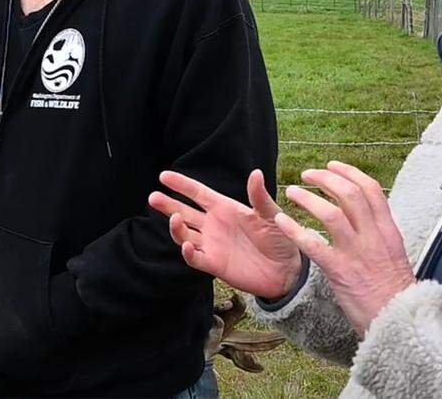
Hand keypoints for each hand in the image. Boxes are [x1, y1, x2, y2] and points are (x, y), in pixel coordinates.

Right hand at [149, 169, 302, 299]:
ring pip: (185, 234)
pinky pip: (194, 258)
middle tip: (153, 196)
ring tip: (174, 218)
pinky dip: (187, 252)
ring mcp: (212, 244)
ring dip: (176, 227)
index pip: (198, 193)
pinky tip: (187, 244)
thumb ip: (259, 196)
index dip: (181, 184)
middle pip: (184, 212)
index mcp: (226, 208)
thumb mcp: (271, 214)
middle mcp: (214, 225)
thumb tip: (255, 172)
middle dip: (168, 204)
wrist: (287, 269)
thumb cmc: (280, 237)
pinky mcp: (214, 264)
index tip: (163, 175)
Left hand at [274, 161, 414, 335]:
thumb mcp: (396, 257)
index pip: (371, 189)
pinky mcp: (340, 271)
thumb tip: (371, 221)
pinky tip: (281, 221)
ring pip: (331, 213)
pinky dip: (294, 229)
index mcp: (388, 231)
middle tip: (308, 174)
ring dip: (308, 198)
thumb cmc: (396, 294)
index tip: (334, 166)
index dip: (350, 172)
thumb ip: (381, 237)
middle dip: (326, 178)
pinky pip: (313, 244)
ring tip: (292, 192)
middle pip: (350, 194)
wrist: (399, 322)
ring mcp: (357, 253)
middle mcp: (374, 237)